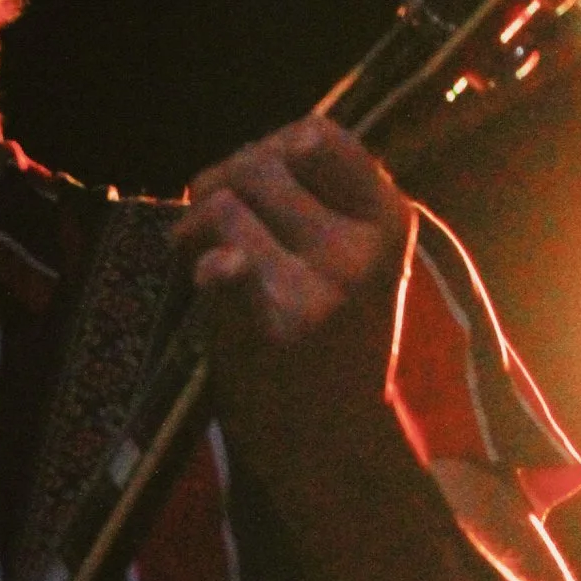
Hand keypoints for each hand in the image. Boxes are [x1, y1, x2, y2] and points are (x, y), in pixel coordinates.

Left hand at [177, 116, 410, 476]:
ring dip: (192, 224)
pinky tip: (209, 277)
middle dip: (219, 184)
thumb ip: (312, 203)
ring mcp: (321, 285)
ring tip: (194, 256)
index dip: (271, 149)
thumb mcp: (350, 260)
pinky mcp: (278, 325)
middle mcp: (360, 247)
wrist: (334, 446)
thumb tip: (241, 157)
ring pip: (224, 203)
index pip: (316, 134)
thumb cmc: (329, 344)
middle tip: (209, 225)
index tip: (256, 188)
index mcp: (387, 218)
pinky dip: (209, 263)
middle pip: (258, 161)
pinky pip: (228, 261)